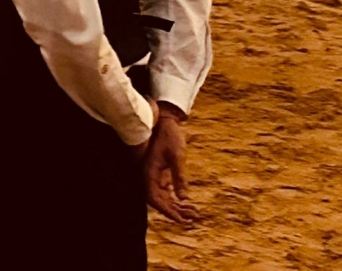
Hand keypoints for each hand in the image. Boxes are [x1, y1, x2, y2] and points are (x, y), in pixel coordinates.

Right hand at [138, 103, 195, 222]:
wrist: (165, 120)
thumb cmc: (169, 136)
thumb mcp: (177, 156)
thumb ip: (179, 177)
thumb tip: (184, 198)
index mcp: (148, 173)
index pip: (155, 200)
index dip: (168, 212)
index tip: (182, 220)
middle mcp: (147, 175)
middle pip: (159, 201)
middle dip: (175, 211)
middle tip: (193, 218)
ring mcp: (152, 174)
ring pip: (162, 196)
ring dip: (176, 205)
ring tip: (193, 212)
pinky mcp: (157, 171)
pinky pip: (164, 189)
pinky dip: (174, 196)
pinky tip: (185, 201)